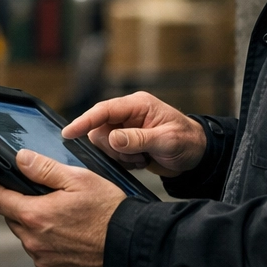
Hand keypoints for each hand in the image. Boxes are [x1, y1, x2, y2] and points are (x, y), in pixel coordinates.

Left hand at [0, 150, 125, 266]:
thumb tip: (20, 159)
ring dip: (35, 226)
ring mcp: (43, 259)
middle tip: (44, 196)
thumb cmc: (107, 210)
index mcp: (35, 216)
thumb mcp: (78, 179)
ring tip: (61, 216)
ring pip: (26, 237)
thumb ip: (44, 169)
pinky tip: (68, 235)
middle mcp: (33, 241)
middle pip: (12, 218)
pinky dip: (48, 244)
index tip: (4, 181)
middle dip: (21, 205)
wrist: (129, 245)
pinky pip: (41, 254)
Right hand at [61, 91, 206, 177]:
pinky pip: (111, 153)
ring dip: (119, 156)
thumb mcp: (166, 140)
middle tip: (135, 156)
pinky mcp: (126, 143)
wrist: (197, 155)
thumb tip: (113, 139)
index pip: (104, 110)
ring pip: (103, 143)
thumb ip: (139, 139)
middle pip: (99, 129)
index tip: (69, 133)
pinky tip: (141, 161)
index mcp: (138, 105)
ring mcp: (126, 128)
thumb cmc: (187, 141)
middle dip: (113, 148)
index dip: (84, 121)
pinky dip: (123, 161)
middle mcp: (128, 114)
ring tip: (141, 158)